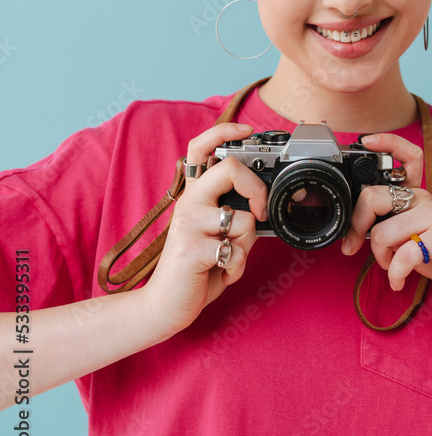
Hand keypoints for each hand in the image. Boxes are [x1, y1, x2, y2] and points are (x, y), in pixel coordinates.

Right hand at [142, 121, 267, 335]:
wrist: (164, 305)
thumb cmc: (195, 268)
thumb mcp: (215, 233)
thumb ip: (233, 213)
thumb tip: (262, 204)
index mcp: (194, 194)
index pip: (200, 148)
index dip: (224, 131)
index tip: (247, 129)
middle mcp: (189, 202)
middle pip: (231, 169)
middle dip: (257, 189)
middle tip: (259, 210)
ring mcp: (189, 224)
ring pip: (243, 218)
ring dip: (246, 244)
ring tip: (228, 256)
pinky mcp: (192, 248)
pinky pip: (237, 250)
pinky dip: (237, 267)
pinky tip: (222, 272)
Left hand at [340, 132, 431, 293]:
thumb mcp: (413, 235)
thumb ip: (391, 226)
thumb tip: (357, 231)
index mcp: (416, 194)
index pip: (406, 156)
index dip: (387, 142)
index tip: (367, 141)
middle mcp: (423, 199)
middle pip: (373, 197)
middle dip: (356, 226)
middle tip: (352, 246)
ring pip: (381, 233)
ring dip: (380, 258)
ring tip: (392, 267)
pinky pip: (403, 255)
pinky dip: (395, 273)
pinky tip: (398, 280)